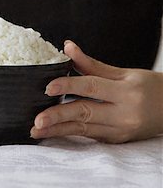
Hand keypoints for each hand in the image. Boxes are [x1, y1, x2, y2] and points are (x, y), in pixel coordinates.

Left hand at [31, 41, 162, 142]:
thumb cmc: (150, 87)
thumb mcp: (124, 72)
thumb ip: (92, 64)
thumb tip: (68, 47)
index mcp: (127, 91)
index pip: (92, 86)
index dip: (68, 85)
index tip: (48, 87)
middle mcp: (124, 113)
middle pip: (85, 112)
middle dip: (58, 116)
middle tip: (36, 120)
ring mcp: (120, 130)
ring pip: (83, 129)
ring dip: (58, 130)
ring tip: (36, 131)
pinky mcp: (117, 140)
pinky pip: (89, 136)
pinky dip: (70, 133)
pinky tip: (53, 133)